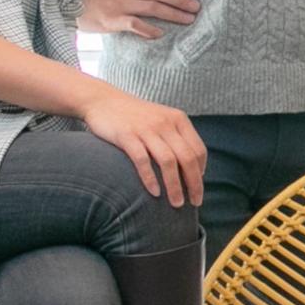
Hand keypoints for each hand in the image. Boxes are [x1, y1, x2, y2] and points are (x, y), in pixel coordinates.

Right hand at [77, 85, 205, 207]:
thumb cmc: (135, 116)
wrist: (103, 100)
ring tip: (177, 204)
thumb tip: (192, 167)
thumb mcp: (162, 120)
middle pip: (187, 158)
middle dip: (194, 183)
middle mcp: (165, 123)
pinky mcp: (126, 135)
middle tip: (195, 203)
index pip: (198, 149)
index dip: (201, 171)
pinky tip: (155, 193)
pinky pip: (142, 160)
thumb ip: (176, 138)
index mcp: (178, 119)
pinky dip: (150, 178)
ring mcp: (146, 129)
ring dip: (175, 186)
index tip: (198, 187)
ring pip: (168, 161)